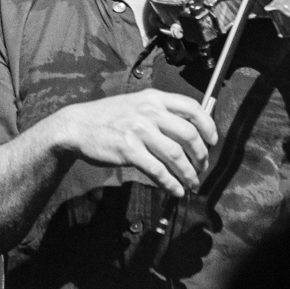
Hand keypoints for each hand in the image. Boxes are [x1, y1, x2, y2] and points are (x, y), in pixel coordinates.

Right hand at [44, 89, 217, 196]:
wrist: (77, 126)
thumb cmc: (107, 117)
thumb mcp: (135, 104)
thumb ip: (159, 112)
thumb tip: (189, 130)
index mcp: (153, 98)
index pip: (192, 107)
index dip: (208, 126)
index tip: (212, 141)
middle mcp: (149, 112)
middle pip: (189, 135)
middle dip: (201, 156)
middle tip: (201, 168)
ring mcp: (139, 130)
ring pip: (176, 155)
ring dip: (188, 173)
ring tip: (191, 183)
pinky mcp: (129, 150)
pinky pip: (158, 170)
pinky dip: (171, 183)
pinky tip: (175, 189)